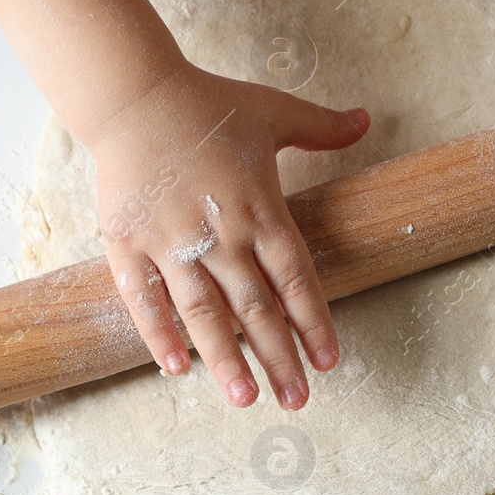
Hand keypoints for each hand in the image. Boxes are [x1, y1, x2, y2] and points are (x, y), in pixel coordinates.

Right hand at [87, 63, 369, 409]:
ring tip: (244, 399)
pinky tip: (177, 368)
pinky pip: (144, 298)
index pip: (295, 278)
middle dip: (279, 357)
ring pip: (204, 312)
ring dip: (225, 359)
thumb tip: (365, 117)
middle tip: (297, 400)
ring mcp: (172, 242)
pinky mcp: (129, 243)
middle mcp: (221, 233)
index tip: (328, 360)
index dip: (313, 321)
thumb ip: (322, 126)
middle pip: (256, 307)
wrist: (133, 94)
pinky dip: (159, 334)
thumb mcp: (273, 111)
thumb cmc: (207, 104)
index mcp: (261, 208)